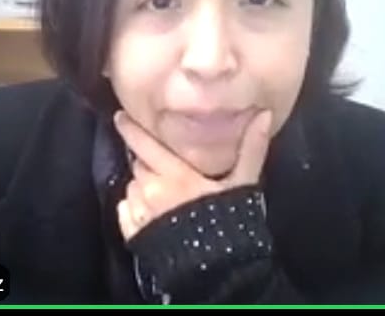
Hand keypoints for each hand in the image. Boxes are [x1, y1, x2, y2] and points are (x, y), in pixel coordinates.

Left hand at [113, 109, 272, 242]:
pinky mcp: (131, 231)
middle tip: (165, 166)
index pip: (142, 144)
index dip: (130, 129)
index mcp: (173, 174)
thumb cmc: (230, 224)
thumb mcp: (243, 185)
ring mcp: (138, 212)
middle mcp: (149, 190)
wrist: (217, 272)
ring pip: (133, 186)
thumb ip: (251, 149)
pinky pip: (125, 208)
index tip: (121, 117)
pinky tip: (152, 210)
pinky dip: (135, 205)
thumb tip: (263, 113)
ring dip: (143, 184)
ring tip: (164, 193)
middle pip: (138, 164)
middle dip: (148, 161)